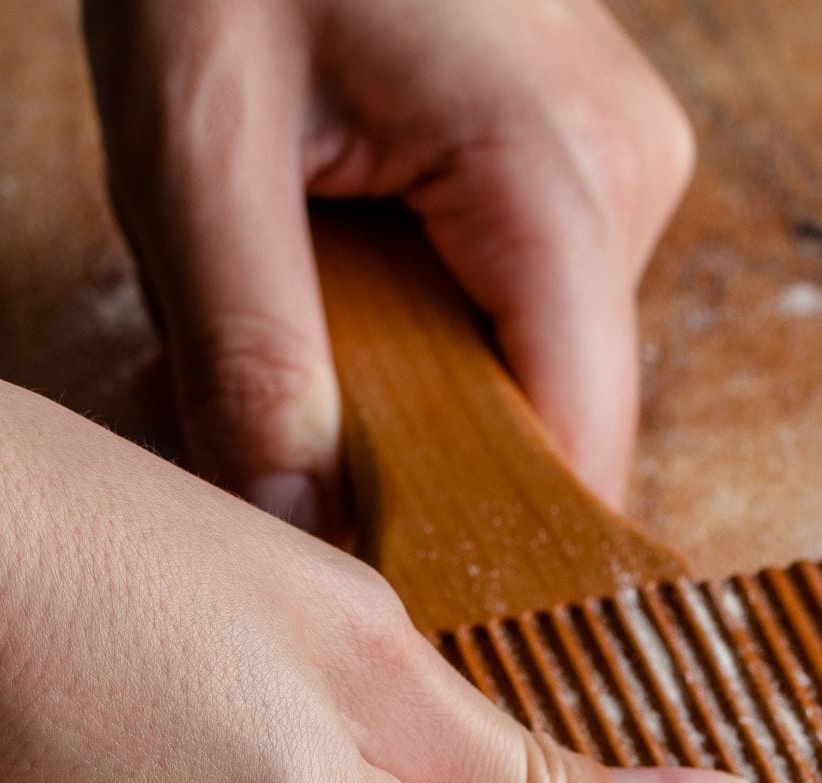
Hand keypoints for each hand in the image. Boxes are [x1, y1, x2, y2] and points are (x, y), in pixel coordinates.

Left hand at [82, 0, 694, 519]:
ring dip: (395, 408)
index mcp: (557, 176)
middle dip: (404, 474)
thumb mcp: (196, 144)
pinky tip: (316, 294)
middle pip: (550, 428)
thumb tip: (295, 537)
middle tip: (250, 449)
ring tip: (263, 343)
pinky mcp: (577, 166)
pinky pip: (510, 313)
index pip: (572, 452)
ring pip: (524, 379)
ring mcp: (615, 169)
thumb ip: (245, 354)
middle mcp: (625, 180)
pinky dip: (408, 342)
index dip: (479, 552)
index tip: (368, 600)